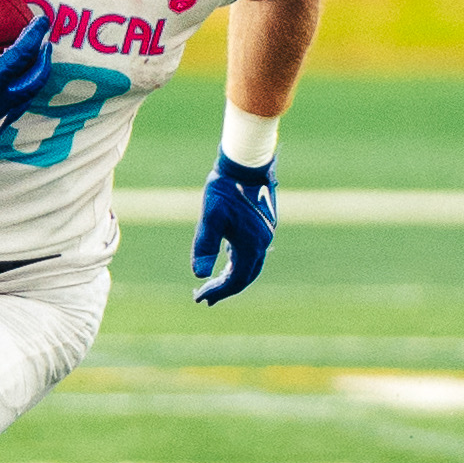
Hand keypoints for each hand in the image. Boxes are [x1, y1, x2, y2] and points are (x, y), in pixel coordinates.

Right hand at [0, 3, 53, 164]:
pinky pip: (12, 110)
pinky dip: (17, 94)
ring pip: (25, 99)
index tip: (42, 21)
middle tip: (46, 44)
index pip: (20, 57)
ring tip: (31, 65)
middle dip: (44, 61)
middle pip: (34, 81)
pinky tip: (8, 87)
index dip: (33, 36)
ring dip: (32, 79)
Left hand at [192, 152, 276, 304]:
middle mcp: (262, 243)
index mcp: (250, 246)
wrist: (245, 164)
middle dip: (225, 289)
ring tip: (214, 285)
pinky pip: (251, 252)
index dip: (218, 291)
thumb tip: (199, 275)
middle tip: (205, 298)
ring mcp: (264, 235)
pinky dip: (238, 262)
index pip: (235, 280)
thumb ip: (205, 246)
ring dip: (232, 277)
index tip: (200, 298)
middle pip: (245, 277)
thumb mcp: (211, 217)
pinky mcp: (262, 226)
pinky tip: (226, 260)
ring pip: (250, 265)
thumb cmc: (225, 188)